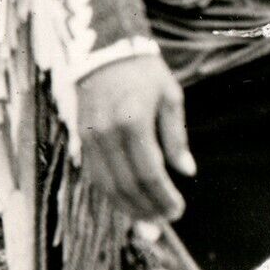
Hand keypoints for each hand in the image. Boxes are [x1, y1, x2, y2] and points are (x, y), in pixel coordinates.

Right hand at [76, 53, 195, 222]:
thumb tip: (187, 171)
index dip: (163, 197)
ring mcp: (91, 137)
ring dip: (128, 208)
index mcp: (133, 122)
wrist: (105, 48)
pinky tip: (127, 203)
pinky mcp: (81, 138)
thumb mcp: (170, 97)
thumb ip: (176, 137)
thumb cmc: (144, 71)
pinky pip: (95, 175)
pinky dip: (112, 194)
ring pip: (107, 186)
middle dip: (147, 208)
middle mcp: (107, 133)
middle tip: (164, 221)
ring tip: (148, 221)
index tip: (177, 210)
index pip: (149, 173)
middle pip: (127, 185)